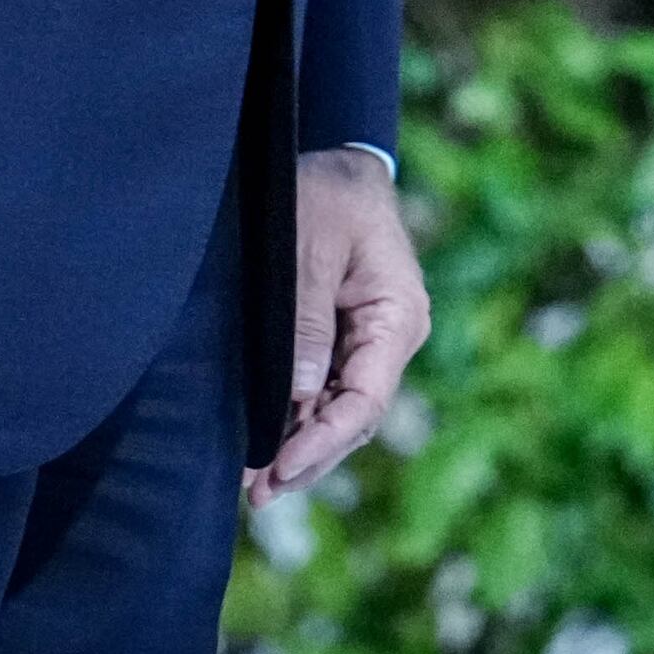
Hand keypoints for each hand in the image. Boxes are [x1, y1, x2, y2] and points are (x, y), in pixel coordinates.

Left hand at [249, 145, 428, 507]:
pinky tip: (266, 441)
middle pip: (353, 417)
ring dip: (299, 444)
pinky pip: (326, 387)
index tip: (277, 469)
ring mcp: (370, 340)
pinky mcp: (347, 336)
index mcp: (398, 316)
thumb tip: (301, 394)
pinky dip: (296, 416)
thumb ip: (306, 319)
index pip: (365, 401)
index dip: (321, 442)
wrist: (339, 159)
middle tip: (255, 494)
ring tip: (254, 484)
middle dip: (306, 457)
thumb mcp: (308, 245)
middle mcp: (391, 337)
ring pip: (338, 409)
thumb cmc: (326, 190)